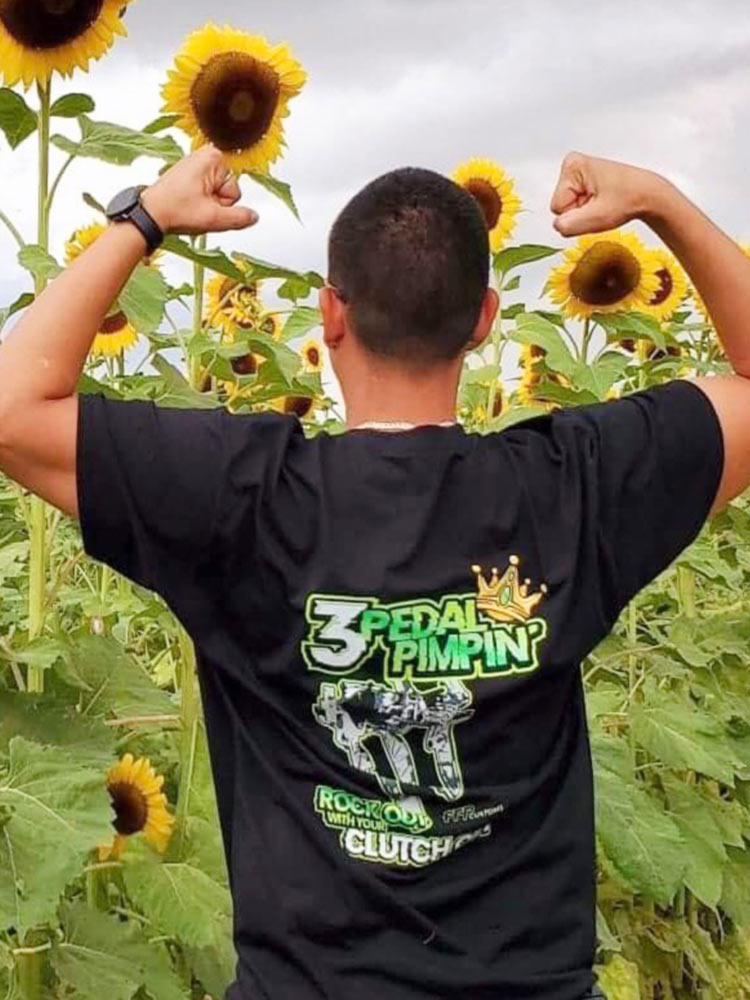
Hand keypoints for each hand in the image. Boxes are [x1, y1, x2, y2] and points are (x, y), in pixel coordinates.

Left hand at [141, 145, 257, 235]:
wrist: (150, 214)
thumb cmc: (174, 209)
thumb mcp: (214, 218)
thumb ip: (240, 217)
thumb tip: (254, 216)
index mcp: (213, 158)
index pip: (236, 190)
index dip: (224, 204)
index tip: (207, 205)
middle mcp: (204, 156)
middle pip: (227, 190)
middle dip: (216, 204)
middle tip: (198, 208)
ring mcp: (196, 165)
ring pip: (217, 193)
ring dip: (208, 205)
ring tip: (191, 207)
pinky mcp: (189, 174)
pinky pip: (206, 193)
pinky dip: (199, 202)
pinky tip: (188, 205)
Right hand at [549, 151, 666, 236]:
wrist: (648, 194)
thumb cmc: (629, 199)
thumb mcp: (598, 217)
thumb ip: (570, 224)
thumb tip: (557, 226)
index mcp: (572, 166)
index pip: (557, 207)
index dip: (577, 213)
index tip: (598, 205)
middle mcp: (572, 165)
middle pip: (561, 207)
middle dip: (580, 213)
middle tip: (601, 206)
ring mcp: (577, 173)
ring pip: (567, 209)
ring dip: (585, 213)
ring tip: (604, 203)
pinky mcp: (582, 181)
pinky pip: (574, 206)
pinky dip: (589, 210)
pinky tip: (603, 202)